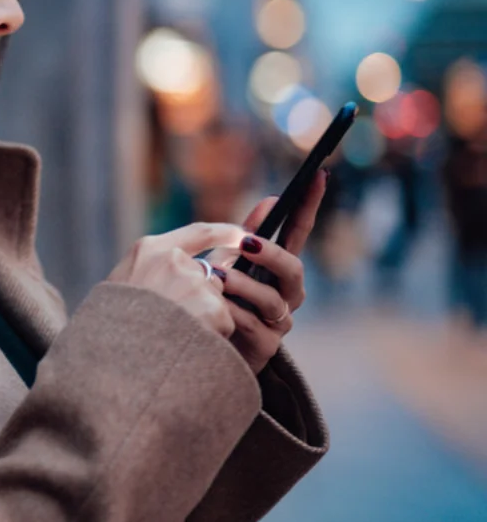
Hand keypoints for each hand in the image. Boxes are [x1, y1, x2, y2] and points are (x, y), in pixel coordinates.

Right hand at [107, 223, 248, 339]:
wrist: (114, 358)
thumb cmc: (112, 325)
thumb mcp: (120, 285)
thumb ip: (150, 269)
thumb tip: (180, 267)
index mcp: (149, 250)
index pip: (198, 232)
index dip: (225, 233)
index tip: (242, 235)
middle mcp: (173, 260)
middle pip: (207, 275)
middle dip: (201, 297)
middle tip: (177, 321)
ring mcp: (194, 283)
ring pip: (215, 299)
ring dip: (204, 317)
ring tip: (176, 334)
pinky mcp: (212, 308)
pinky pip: (224, 321)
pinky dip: (212, 335)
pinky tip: (186, 342)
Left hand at [218, 170, 326, 373]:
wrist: (202, 343)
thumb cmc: (219, 296)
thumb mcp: (230, 261)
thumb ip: (247, 234)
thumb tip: (270, 200)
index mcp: (278, 267)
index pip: (298, 232)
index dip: (309, 205)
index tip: (318, 176)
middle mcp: (286, 293)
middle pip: (293, 269)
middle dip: (272, 254)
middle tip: (248, 243)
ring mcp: (279, 320)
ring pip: (273, 299)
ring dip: (243, 284)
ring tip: (217, 277)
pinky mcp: (266, 345)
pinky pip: (252, 324)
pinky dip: (230, 312)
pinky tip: (214, 307)